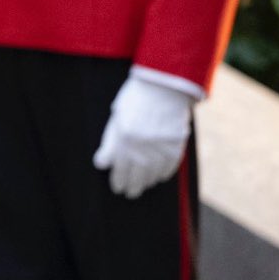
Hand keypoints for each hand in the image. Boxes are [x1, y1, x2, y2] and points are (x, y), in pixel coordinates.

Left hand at [92, 71, 194, 197]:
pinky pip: (169, 168)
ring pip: (153, 174)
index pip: (120, 168)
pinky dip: (162, 174)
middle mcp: (143, 146)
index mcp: (125, 137)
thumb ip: (109, 142)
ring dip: (146, 183)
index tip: (116, 188)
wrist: (164, 86)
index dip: (117, 180)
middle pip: (137, 175)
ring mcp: (162, 147)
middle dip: (132, 186)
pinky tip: (157, 177)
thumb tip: (101, 164)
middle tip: (129, 193)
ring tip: (142, 187)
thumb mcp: (117, 117)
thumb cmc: (135, 98)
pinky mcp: (177, 147)